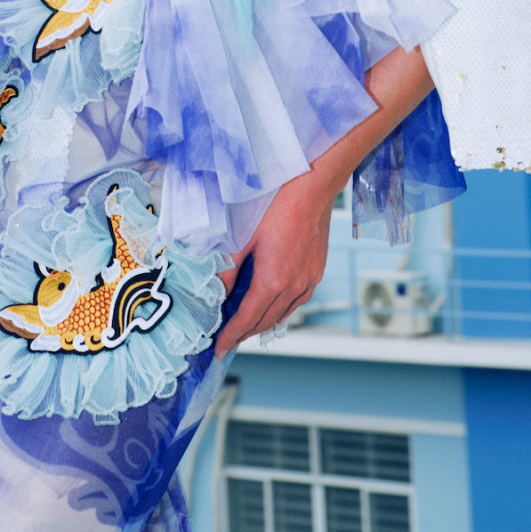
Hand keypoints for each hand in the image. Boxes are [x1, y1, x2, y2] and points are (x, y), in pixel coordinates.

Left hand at [214, 44, 434, 355]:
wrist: (313, 183)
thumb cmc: (276, 202)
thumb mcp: (242, 233)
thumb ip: (227, 265)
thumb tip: (213, 290)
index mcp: (273, 279)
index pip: (247, 319)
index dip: (231, 335)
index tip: (219, 348)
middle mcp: (295, 286)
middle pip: (265, 321)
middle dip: (244, 332)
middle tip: (226, 337)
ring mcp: (309, 279)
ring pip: (283, 313)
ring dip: (262, 322)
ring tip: (244, 324)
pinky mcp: (317, 270)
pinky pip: (296, 300)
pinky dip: (280, 308)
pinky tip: (271, 302)